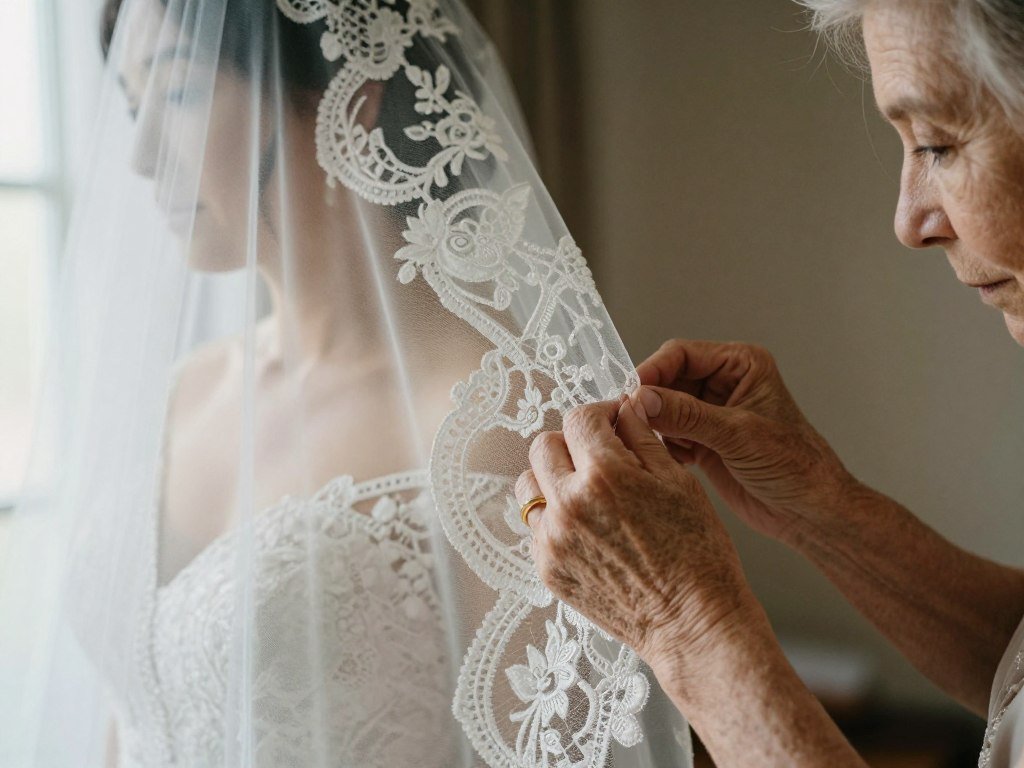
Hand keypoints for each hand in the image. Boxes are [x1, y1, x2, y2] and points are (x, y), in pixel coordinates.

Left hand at [515, 397, 759, 672]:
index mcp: (604, 475)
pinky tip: (588, 530)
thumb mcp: (678, 481)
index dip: (599, 415)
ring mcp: (553, 540)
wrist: (691, 623)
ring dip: (553, 479)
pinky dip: (555, 520)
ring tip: (587, 493)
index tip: (613, 424)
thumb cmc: (697, 554)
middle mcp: (568, 504)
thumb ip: (641, 438)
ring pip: (530, 487)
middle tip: (598, 456)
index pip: (578, 419)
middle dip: (571, 443)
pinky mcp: (548, 570)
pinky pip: (536, 528)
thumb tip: (623, 408)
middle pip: (543, 447)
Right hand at [635, 339, 857, 542]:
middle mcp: (724, 383)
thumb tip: (643, 399)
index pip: (681, 354)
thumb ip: (688, 415)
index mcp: (741, 365)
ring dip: (657, 426)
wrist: (810, 512)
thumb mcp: (738, 434)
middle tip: (634, 423)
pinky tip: (677, 461)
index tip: (631, 395)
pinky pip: (668, 434)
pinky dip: (664, 446)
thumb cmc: (796, 466)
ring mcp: (712, 413)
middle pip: (667, 379)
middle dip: (651, 402)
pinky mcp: (704, 441)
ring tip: (663, 446)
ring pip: (663, 408)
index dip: (653, 371)